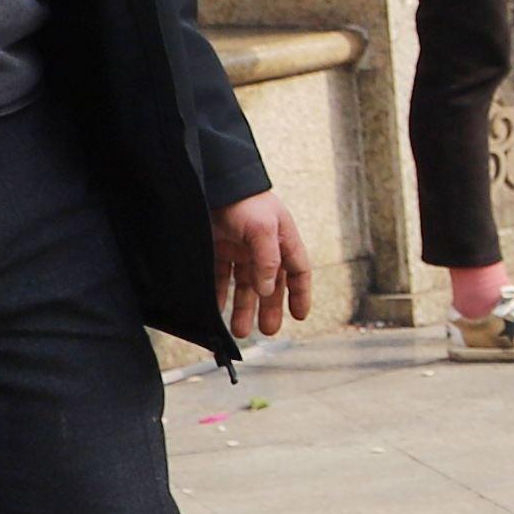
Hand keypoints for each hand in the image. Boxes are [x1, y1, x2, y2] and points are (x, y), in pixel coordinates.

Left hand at [213, 193, 312, 340]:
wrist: (212, 183)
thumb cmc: (244, 201)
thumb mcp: (264, 229)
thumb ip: (268, 261)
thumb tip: (269, 291)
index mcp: (283, 241)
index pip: (298, 272)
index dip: (300, 294)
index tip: (300, 316)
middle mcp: (264, 248)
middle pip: (271, 285)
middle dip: (269, 309)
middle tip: (268, 331)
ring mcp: (240, 250)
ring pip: (245, 286)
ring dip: (244, 308)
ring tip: (239, 330)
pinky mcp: (218, 250)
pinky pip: (221, 279)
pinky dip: (221, 295)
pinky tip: (217, 311)